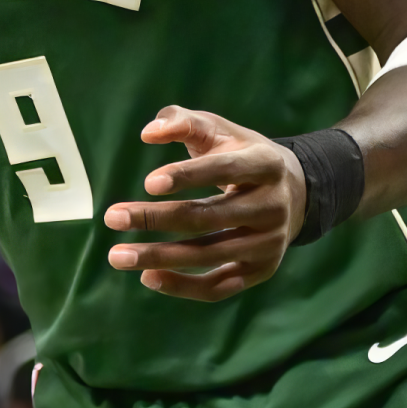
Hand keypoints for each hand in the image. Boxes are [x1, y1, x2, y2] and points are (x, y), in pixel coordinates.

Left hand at [102, 106, 306, 302]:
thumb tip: (148, 133)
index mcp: (265, 164)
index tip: (148, 183)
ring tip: (117, 255)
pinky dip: (183, 286)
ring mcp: (270, 243)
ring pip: (210, 255)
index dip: (187, 175)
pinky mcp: (261, 270)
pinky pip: (219, 287)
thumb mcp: (219, 129)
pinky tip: (148, 277)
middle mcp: (273, 206)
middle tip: (112, 217)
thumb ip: (183, 120)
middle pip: (208, 217)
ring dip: (159, 257)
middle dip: (156, 218)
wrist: (294, 192)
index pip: (223, 169)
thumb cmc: (241, 154)